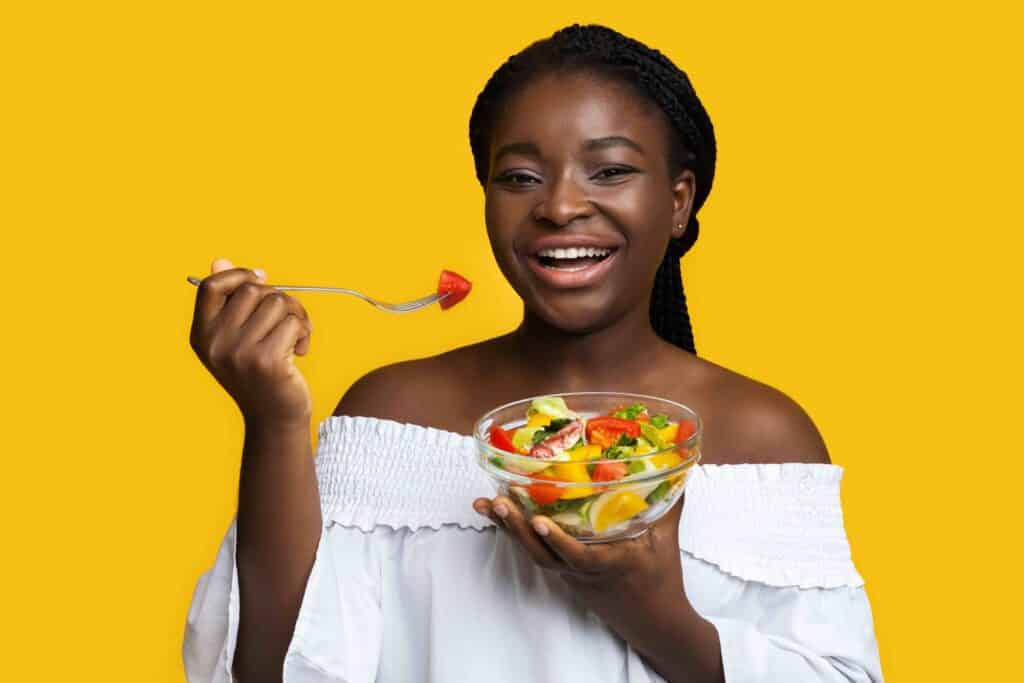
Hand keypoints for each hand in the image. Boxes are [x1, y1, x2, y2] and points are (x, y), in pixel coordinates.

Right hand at [189, 257, 313, 425]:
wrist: (274, 418)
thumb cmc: (259, 372)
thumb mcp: (235, 338)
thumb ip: (228, 301)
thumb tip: (219, 260)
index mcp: (201, 334)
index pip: (211, 286)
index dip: (238, 275)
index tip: (262, 280)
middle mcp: (215, 343)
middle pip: (253, 290)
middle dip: (278, 298)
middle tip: (287, 320)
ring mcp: (239, 353)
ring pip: (278, 304)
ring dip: (296, 317)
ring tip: (295, 338)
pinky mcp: (267, 361)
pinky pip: (294, 323)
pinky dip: (305, 333)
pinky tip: (300, 352)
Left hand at [473, 494, 691, 641]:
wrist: (655, 624)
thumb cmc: (662, 580)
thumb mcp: (666, 541)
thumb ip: (668, 502)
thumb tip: (677, 465)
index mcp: (611, 564)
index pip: (580, 557)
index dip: (558, 541)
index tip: (539, 521)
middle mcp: (584, 572)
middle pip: (543, 556)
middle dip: (517, 529)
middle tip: (496, 501)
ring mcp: (572, 576)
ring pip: (535, 555)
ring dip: (509, 529)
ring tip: (486, 504)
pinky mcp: (566, 575)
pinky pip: (538, 554)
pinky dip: (518, 534)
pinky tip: (502, 514)